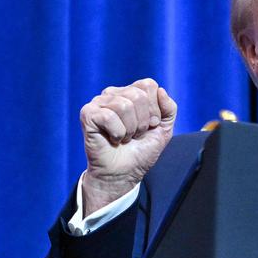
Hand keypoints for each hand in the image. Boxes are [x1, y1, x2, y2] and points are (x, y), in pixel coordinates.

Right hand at [79, 78, 176, 216]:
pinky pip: (108, 116)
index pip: (148, 85)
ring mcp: (99, 103)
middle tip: (136, 134)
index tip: (151, 125)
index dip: (154, 108)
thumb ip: (169, 109)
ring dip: (130, 129)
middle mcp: (113, 94)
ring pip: (124, 106)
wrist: (124, 173)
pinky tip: (113, 139)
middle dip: (143, 121)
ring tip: (124, 137)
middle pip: (137, 95)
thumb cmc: (141, 150)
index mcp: (131, 92)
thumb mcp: (164, 129)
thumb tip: (161, 90)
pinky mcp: (88, 114)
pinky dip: (117, 133)